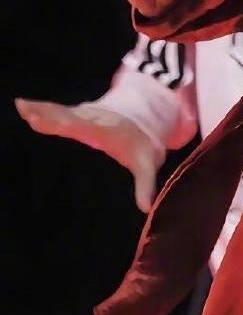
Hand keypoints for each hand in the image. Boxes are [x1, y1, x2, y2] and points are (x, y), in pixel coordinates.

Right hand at [14, 96, 163, 211]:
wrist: (143, 111)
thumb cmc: (141, 141)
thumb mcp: (147, 162)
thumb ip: (145, 184)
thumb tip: (146, 207)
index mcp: (109, 131)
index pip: (92, 130)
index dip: (77, 127)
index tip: (63, 124)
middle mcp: (94, 120)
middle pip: (70, 117)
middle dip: (53, 115)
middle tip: (31, 112)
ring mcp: (84, 115)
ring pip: (61, 111)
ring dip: (43, 110)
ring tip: (23, 107)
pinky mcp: (77, 114)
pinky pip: (58, 111)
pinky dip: (43, 109)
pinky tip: (26, 108)